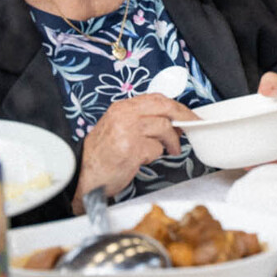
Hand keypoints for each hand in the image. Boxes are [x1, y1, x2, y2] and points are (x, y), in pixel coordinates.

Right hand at [75, 93, 187, 210]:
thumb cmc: (101, 157)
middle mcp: (123, 115)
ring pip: (164, 128)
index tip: (188, 114)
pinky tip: (141, 160)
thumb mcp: (118, 129)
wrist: (83, 177)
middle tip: (193, 125)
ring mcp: (127, 130)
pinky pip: (155, 149)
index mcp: (121, 108)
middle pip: (165, 107)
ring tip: (167, 151)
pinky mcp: (131, 148)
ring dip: (170, 142)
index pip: (156, 99)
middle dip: (184, 117)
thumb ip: (142, 120)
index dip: (176, 106)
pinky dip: (154, 156)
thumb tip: (172, 121)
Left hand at [253, 72, 276, 166]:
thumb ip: (272, 82)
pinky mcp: (276, 154)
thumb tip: (266, 90)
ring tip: (255, 164)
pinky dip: (264, 166)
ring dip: (274, 165)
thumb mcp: (276, 83)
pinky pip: (273, 164)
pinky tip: (250, 165)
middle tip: (274, 161)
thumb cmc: (276, 95)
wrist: (263, 104)